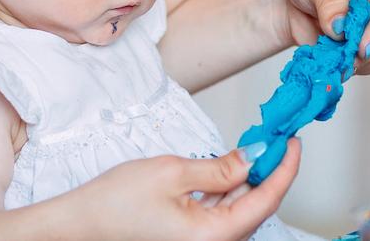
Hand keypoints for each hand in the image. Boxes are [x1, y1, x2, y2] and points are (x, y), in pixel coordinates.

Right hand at [62, 139, 300, 240]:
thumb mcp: (172, 172)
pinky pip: (221, 217)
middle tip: (276, 139)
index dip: (284, 168)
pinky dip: (229, 192)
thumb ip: (220, 167)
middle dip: (269, 172)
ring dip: (250, 181)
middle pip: (256, 208)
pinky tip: (231, 170)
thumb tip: (255, 157)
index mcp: (213, 238)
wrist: (77, 226)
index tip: (292, 143)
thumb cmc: (113, 204)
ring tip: (256, 149)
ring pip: (239, 212)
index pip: (266, 200)